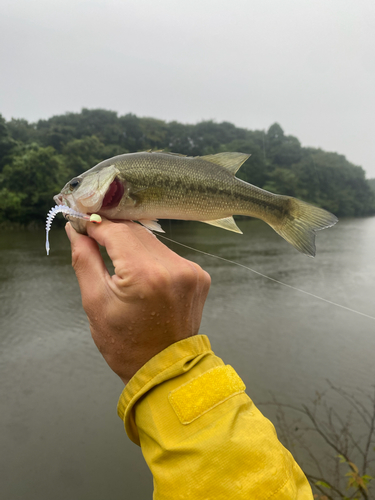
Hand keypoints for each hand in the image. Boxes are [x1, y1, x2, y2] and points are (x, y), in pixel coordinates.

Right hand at [65, 220, 210, 383]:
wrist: (164, 368)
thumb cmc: (124, 343)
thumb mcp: (95, 303)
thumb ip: (85, 260)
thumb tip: (76, 231)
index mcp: (146, 275)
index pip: (117, 231)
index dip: (96, 224)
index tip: (82, 224)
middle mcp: (174, 267)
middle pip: (136, 231)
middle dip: (113, 232)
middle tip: (93, 236)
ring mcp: (191, 271)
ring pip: (153, 240)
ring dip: (132, 243)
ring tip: (115, 258)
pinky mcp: (199, 275)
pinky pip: (168, 254)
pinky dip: (151, 256)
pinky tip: (140, 271)